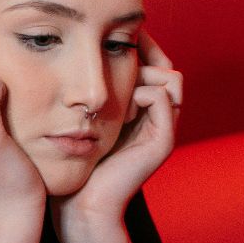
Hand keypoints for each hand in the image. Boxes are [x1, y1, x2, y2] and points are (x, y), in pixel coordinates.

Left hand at [52, 28, 181, 233]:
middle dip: (144, 54)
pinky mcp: (163, 141)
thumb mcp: (79, 114)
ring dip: (144, 73)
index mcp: (142, 109)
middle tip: (115, 56)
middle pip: (167, 66)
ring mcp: (164, 128)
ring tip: (117, 88)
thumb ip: (87, 89)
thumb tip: (75, 51)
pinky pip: (162, 97)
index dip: (141, 46)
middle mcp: (158, 117)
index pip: (157, 63)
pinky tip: (120, 105)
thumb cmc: (72, 159)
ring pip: (171, 77)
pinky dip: (142, 91)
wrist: (81, 202)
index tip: (110, 41)